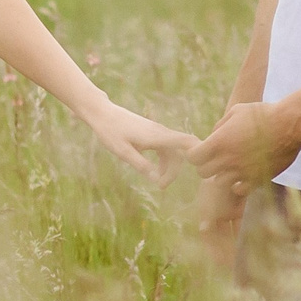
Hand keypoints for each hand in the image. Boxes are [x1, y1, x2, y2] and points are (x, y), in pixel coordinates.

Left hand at [82, 100, 198, 185]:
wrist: (102, 113)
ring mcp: (157, 132)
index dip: (198, 152)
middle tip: (162, 186)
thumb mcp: (123, 152)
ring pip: (172, 151)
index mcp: (156, 136)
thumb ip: (141, 164)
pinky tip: (156, 170)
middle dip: (175, 170)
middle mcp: (160, 132)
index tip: (199, 168)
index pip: (186, 141)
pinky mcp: (152, 133)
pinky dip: (164, 160)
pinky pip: (165, 148)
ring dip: (169, 167)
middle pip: (180, 152)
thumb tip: (157, 179)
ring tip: (159, 183)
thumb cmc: (110, 132)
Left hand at [188, 100, 300, 261]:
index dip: (194, 154)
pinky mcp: (257, 179)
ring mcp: (242, 171)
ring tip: (230, 166)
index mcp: (219, 142)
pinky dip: (237, 185)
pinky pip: (239, 190)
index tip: (199, 150)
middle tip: (215, 158)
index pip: (193, 157)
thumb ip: (220, 126)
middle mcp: (227, 159)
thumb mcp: (236, 111)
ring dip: (221, 175)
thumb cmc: (263, 114)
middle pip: (203, 172)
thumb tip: (212, 136)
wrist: (290, 124)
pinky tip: (242, 176)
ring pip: (219, 182)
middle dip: (205, 165)